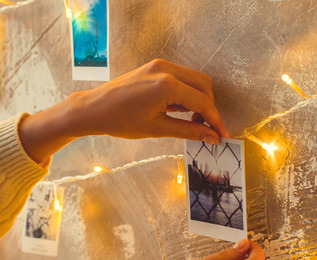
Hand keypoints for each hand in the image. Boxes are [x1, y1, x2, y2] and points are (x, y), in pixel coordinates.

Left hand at [19, 59, 228, 163]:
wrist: (94, 109)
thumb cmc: (120, 121)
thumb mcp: (158, 129)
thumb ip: (189, 131)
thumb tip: (212, 137)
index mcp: (166, 85)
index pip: (202, 102)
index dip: (215, 120)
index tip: (222, 135)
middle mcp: (165, 69)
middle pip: (204, 85)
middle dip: (209, 107)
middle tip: (207, 129)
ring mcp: (159, 65)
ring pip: (194, 79)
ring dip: (198, 99)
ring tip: (191, 121)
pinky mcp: (154, 66)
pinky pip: (180, 77)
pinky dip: (186, 92)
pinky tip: (177, 110)